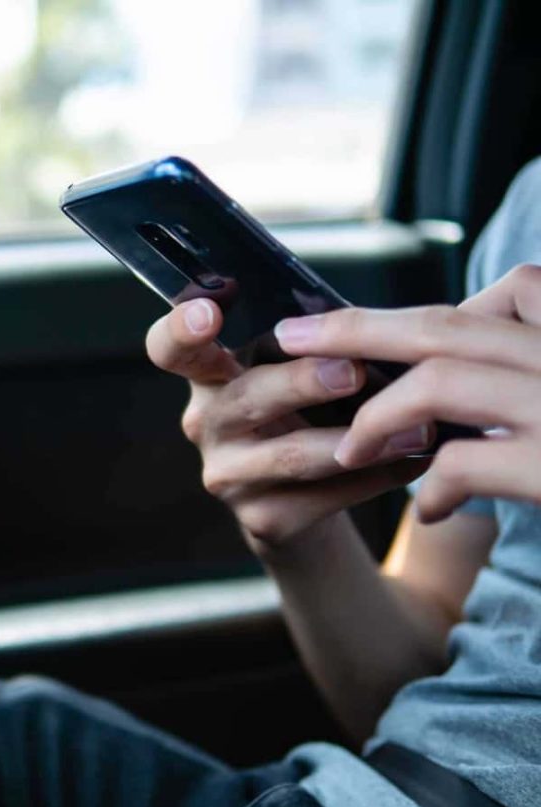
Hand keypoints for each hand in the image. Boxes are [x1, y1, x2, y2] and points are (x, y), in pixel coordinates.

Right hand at [146, 299, 426, 551]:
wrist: (298, 498)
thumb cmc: (302, 411)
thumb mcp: (290, 371)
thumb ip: (307, 346)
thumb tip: (367, 325)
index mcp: (207, 374)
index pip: (169, 348)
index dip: (180, 330)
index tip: (207, 314)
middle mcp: (205, 423)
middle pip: (245, 397)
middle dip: (300, 382)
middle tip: (352, 370)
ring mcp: (227, 475)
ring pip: (292, 455)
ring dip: (360, 439)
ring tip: (417, 426)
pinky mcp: (261, 518)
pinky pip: (325, 496)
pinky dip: (378, 477)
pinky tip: (416, 461)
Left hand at [274, 263, 540, 523]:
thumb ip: (519, 351)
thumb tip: (445, 340)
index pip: (488, 297)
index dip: (402, 315)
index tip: (328, 326)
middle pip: (444, 330)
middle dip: (355, 334)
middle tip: (290, 338)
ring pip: (438, 384)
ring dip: (378, 418)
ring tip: (350, 451)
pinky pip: (461, 462)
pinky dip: (434, 485)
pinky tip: (429, 509)